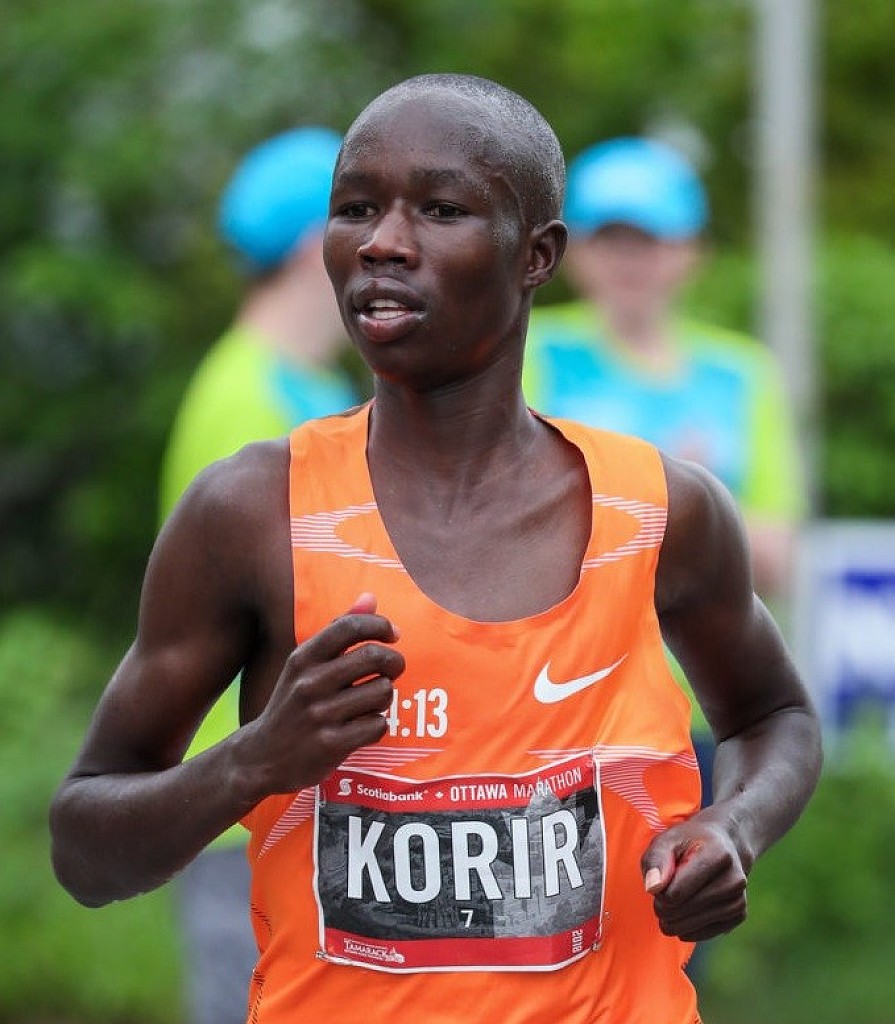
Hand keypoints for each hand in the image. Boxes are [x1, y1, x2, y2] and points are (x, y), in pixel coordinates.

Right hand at [239, 593, 403, 795]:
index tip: (393, 634)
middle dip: (394, 662)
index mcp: (302, 658)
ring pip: (382, 692)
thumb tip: (371, 598)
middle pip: (374, 657)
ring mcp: (320, 715)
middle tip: (393, 670)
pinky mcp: (331, 745)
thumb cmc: (293, 703)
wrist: (262, 757)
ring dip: (385, 697)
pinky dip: (377, 725)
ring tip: (371, 701)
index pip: (349, 627)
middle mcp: (309, 683)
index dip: (379, 625)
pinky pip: (378, 725)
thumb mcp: (304, 665)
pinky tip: (363, 727)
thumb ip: (338, 630)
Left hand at [641, 811, 748, 941]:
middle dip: (664, 907)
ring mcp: (739, 899)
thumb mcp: (667, 840)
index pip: (677, 892)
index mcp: (718, 855)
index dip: (660, 892)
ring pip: (692, 926)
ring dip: (673, 920)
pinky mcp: (739, 915)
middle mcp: (734, 879)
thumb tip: (653, 888)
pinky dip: (686, 929)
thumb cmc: (688, 843)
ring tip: (671, 902)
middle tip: (662, 893)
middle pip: (684, 910)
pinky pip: (704, 934)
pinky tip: (682, 915)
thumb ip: (656, 860)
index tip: (660, 881)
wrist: (722, 845)